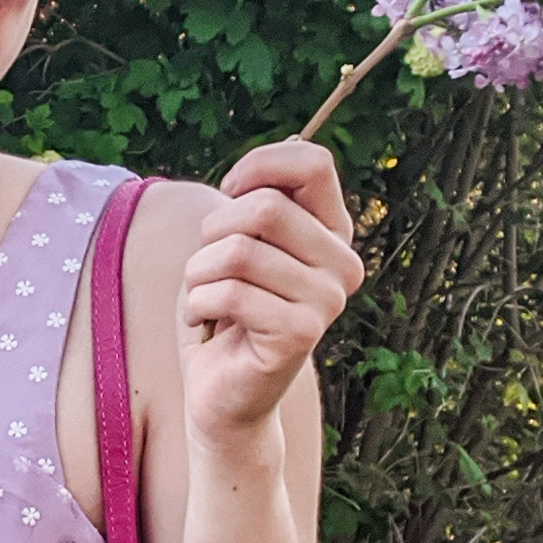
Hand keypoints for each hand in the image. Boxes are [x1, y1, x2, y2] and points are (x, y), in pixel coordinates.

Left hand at [178, 140, 363, 444]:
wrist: (220, 392)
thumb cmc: (223, 309)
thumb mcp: (237, 239)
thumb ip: (259, 197)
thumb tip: (279, 151)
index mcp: (333, 233)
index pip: (313, 164)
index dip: (258, 167)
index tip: (229, 194)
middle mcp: (344, 265)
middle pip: (265, 206)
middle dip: (213, 233)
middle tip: (207, 267)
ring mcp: (328, 301)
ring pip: (239, 250)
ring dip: (198, 273)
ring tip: (203, 298)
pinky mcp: (302, 334)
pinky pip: (231, 292)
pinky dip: (198, 304)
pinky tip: (204, 324)